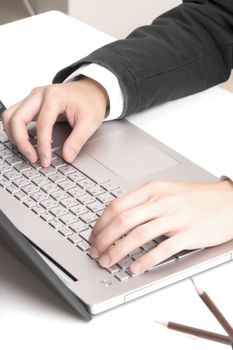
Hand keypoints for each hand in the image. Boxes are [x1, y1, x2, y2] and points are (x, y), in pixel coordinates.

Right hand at [2, 78, 108, 166]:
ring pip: (10, 116)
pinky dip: (15, 131)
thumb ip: (77, 140)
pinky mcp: (30, 104)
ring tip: (27, 152)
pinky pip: (14, 116)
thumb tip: (67, 157)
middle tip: (33, 158)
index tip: (46, 160)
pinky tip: (25, 142)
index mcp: (55, 96)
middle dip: (22, 141)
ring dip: (14, 136)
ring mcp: (33, 98)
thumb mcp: (90, 122)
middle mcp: (40, 94)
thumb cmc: (90, 102)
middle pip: (17, 118)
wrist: (90, 91)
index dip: (42, 145)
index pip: (43, 124)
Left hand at [89, 179, 232, 273]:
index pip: (117, 206)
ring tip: (108, 262)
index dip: (100, 224)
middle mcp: (161, 202)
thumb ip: (144, 202)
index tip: (93, 236)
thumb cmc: (196, 197)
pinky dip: (145, 260)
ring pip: (138, 235)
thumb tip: (119, 218)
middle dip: (104, 239)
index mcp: (153, 190)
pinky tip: (135, 268)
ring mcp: (175, 217)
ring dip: (118, 251)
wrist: (228, 201)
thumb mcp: (167, 191)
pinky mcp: (189, 234)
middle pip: (122, 221)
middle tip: (95, 252)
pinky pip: (162, 249)